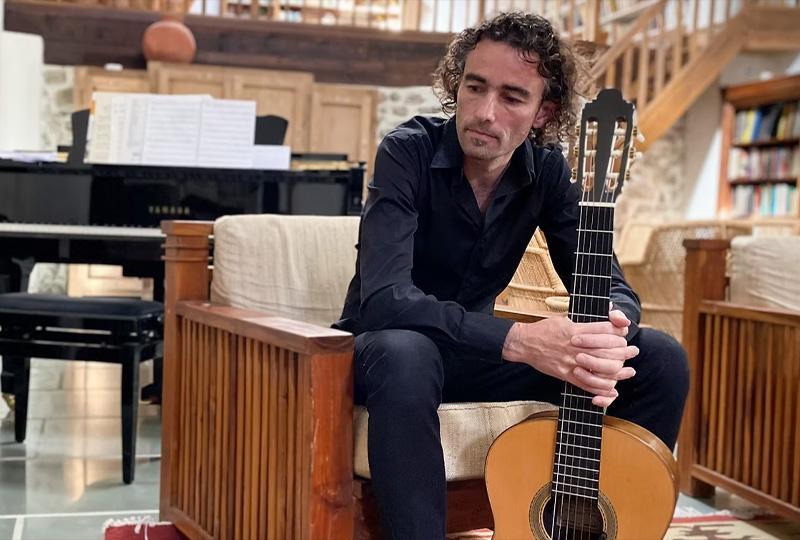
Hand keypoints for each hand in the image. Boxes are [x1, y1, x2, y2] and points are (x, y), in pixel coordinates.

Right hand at [502, 310, 637, 406]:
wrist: (525, 344)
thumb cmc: (545, 329)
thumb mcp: (565, 317)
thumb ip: (587, 318)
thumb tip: (609, 310)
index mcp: (575, 330)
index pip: (605, 330)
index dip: (619, 331)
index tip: (625, 333)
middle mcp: (575, 346)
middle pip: (607, 350)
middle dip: (624, 352)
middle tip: (632, 352)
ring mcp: (571, 362)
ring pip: (601, 369)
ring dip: (618, 371)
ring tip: (627, 370)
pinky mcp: (565, 375)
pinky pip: (587, 385)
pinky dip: (602, 389)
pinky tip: (612, 389)